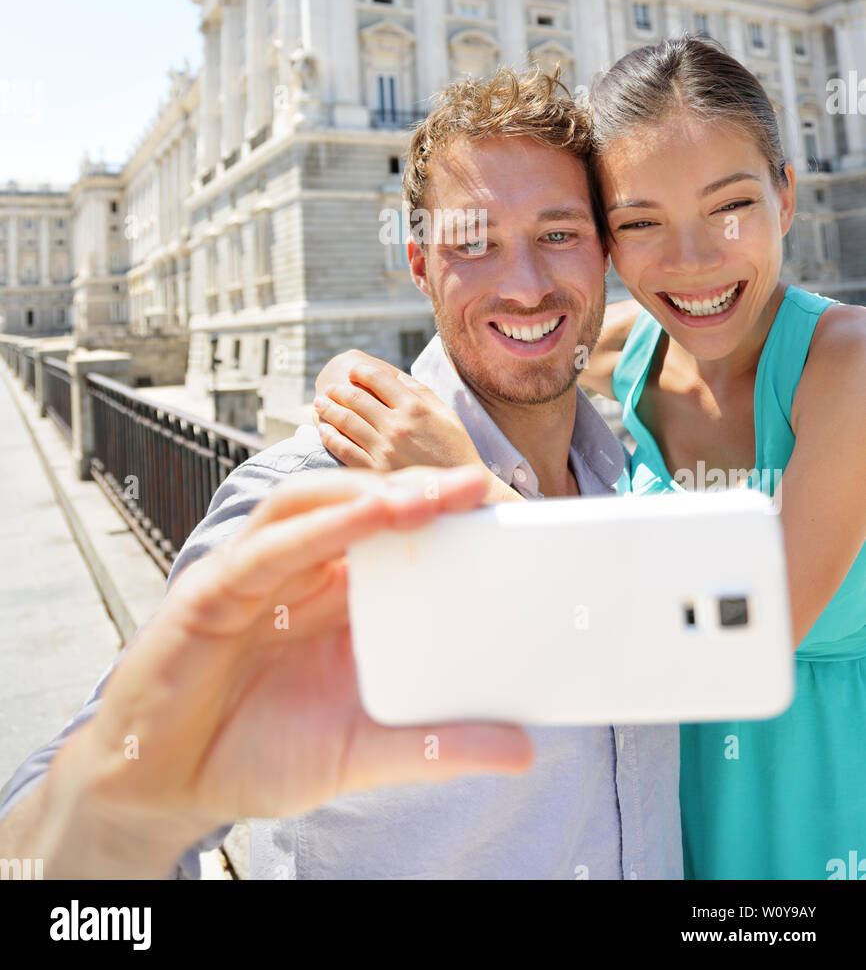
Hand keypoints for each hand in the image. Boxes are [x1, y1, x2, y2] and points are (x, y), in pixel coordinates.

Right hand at [55, 465, 532, 866]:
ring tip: (424, 497)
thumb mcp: (360, 752)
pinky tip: (360, 519)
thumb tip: (523, 751)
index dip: (441, 519)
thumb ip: (432, 747)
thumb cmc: (256, 754)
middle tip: (473, 485)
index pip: (393, 539)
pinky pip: (268, 545)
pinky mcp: (214, 587)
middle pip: (359, 509)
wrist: (164, 786)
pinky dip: (317, 527)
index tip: (497, 512)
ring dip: (367, 495)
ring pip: (312, 508)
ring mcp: (256, 573)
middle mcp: (300, 574)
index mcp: (336, 600)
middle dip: (415, 491)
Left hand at [314, 353, 483, 473]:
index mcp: (415, 408)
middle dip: (339, 389)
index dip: (362, 371)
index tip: (353, 371)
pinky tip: (324, 430)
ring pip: (346, 421)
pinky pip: (344, 449)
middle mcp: (397, 426)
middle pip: (357, 399)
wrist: (464, 494)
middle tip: (330, 388)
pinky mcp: (375, 471)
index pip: (379, 379)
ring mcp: (384, 449)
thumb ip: (423, 393)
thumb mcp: (448, 415)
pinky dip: (330, 437)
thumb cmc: (457, 452)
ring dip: (329, 409)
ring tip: (320, 403)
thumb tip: (398, 376)